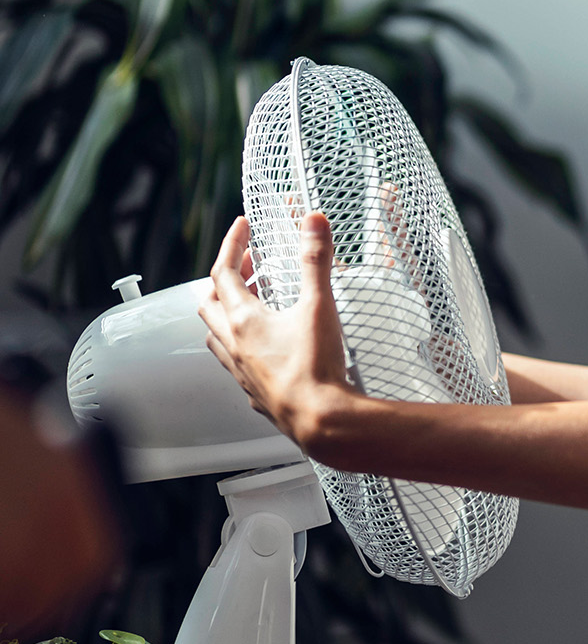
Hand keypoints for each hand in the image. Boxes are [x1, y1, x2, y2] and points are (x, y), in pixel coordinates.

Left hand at [199, 213, 354, 453]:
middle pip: (210, 303)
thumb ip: (315, 261)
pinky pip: (234, 363)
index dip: (232, 245)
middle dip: (225, 279)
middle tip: (248, 266)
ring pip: (216, 335)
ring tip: (249, 305)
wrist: (321, 421)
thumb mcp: (319, 305)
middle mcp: (234, 344)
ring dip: (226, 314)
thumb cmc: (315, 368)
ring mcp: (241, 370)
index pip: (224, 272)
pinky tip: (261, 349)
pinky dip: (239, 347)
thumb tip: (313, 223)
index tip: (243, 228)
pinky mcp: (254, 391)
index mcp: (244, 320)